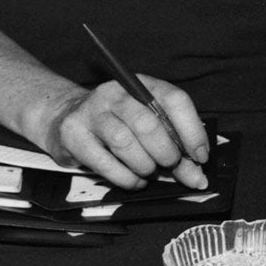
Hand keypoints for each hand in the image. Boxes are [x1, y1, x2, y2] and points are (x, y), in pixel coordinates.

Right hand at [36, 75, 209, 189]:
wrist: (65, 118)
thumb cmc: (117, 124)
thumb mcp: (148, 127)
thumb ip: (175, 149)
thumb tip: (197, 177)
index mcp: (140, 85)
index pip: (174, 99)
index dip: (192, 130)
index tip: (200, 156)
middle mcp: (115, 93)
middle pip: (148, 123)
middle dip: (167, 152)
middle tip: (171, 165)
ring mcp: (91, 112)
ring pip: (125, 143)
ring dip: (145, 166)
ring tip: (148, 172)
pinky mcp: (73, 136)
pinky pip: (106, 164)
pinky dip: (127, 179)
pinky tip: (133, 180)